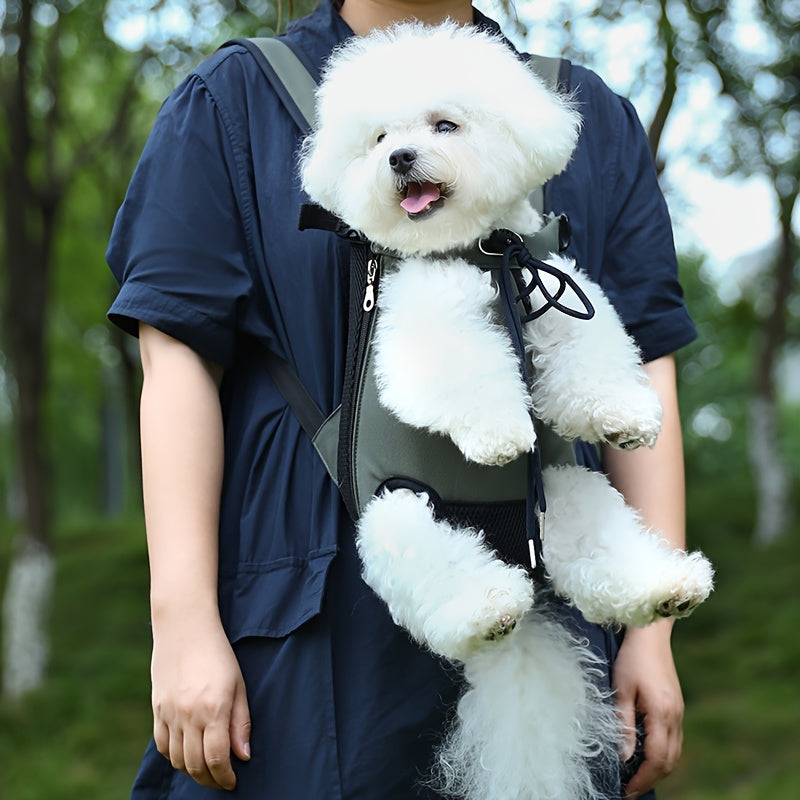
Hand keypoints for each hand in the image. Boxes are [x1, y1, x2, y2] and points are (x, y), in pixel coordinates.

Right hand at [151, 614, 250, 789]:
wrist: (185, 627)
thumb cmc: (218, 653)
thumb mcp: (238, 684)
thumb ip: (241, 722)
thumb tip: (243, 756)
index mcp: (213, 708)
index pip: (216, 759)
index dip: (225, 777)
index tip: (232, 781)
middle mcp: (188, 715)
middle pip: (194, 765)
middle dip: (210, 779)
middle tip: (221, 780)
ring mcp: (169, 713)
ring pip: (176, 759)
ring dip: (191, 770)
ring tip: (206, 768)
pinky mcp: (156, 708)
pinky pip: (162, 744)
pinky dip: (173, 756)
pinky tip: (186, 753)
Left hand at [613, 620, 683, 797]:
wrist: (651, 633)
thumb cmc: (632, 657)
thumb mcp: (621, 688)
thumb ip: (623, 723)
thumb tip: (624, 756)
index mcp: (662, 714)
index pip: (657, 759)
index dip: (643, 779)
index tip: (626, 791)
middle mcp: (675, 717)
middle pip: (669, 762)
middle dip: (651, 780)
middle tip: (630, 789)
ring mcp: (679, 712)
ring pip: (674, 752)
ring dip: (658, 768)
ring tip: (636, 776)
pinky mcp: (676, 706)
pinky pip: (674, 739)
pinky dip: (662, 753)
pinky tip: (645, 753)